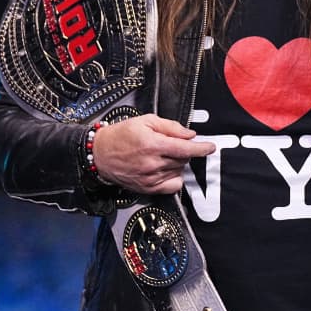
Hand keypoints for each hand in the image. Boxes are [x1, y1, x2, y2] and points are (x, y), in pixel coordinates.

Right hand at [91, 114, 215, 194]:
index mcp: (153, 144)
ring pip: (179, 171)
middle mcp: (152, 164)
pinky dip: (175, 177)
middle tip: (171, 144)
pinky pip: (173, 186)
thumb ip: (170, 127)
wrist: (100, 154)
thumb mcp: (145, 121)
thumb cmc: (121, 135)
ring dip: (177, 163)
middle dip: (184, 151)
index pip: (185, 149)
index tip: (210, 147)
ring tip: (162, 155)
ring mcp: (150, 178)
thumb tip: (190, 134)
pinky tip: (166, 169)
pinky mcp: (148, 189)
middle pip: (184, 159)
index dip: (201, 148)